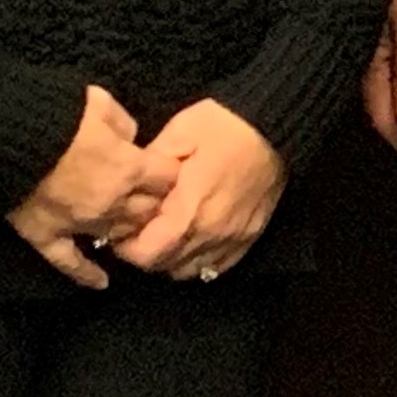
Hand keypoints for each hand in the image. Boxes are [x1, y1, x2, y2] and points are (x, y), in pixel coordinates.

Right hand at [8, 84, 170, 290]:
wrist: (8, 133)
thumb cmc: (59, 112)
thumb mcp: (100, 104)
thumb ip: (123, 123)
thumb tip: (130, 138)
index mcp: (128, 167)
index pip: (168, 179)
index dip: (171, 174)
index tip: (170, 173)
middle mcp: (111, 202)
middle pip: (149, 213)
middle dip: (155, 207)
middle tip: (155, 203)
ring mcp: (78, 223)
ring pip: (117, 237)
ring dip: (127, 234)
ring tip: (133, 234)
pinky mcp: (47, 235)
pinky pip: (70, 262)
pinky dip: (86, 274)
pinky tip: (101, 283)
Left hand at [113, 100, 286, 282]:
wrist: (275, 125)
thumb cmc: (225, 125)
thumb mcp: (179, 132)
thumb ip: (149, 163)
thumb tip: (129, 185)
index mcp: (190, 210)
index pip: (146, 254)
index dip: (125, 246)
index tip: (120, 227)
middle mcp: (212, 233)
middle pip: (164, 266)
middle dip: (144, 252)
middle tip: (138, 228)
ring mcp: (233, 239)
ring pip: (188, 271)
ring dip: (170, 258)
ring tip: (164, 234)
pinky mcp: (250, 237)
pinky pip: (216, 267)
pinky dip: (198, 260)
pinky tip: (193, 239)